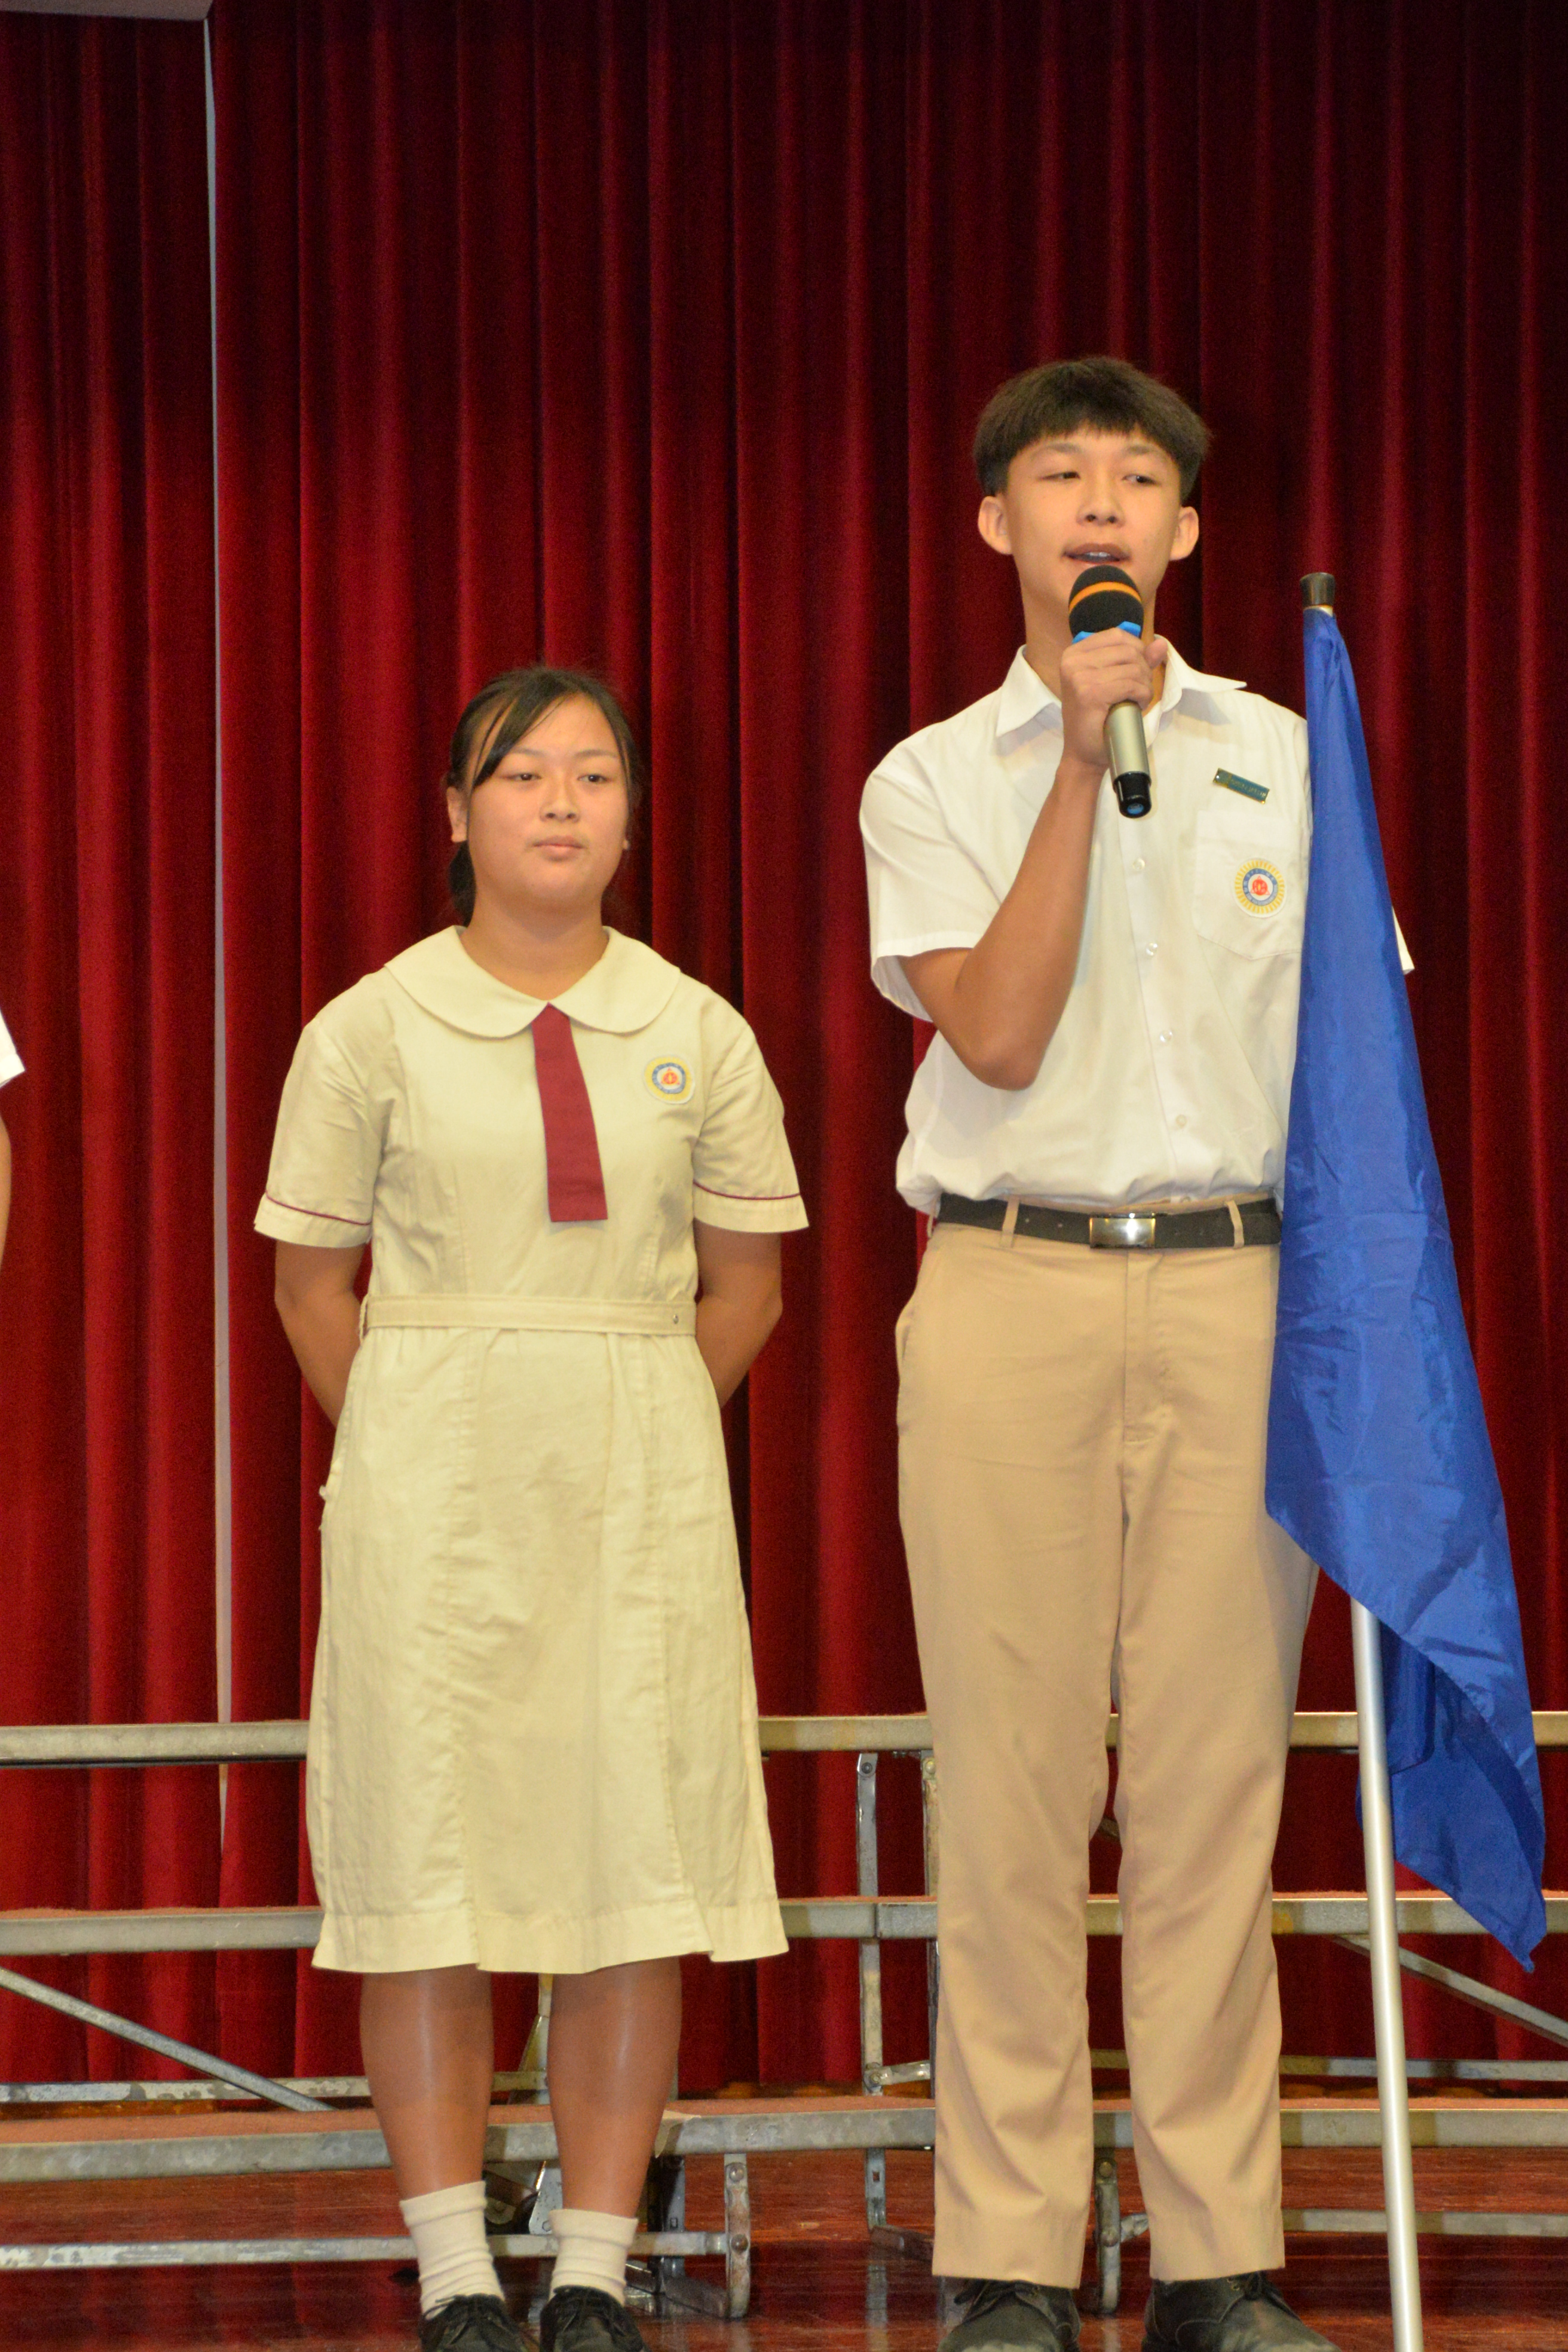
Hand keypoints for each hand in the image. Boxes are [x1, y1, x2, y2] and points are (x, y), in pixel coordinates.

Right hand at [1058, 628, 1167, 773]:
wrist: (1083, 753)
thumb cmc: (1097, 719)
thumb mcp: (1115, 682)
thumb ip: (1137, 661)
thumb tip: (1160, 643)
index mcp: (1074, 653)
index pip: (1117, 635)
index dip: (1137, 651)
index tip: (1136, 672)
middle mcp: (1073, 661)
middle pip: (1128, 650)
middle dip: (1143, 670)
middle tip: (1139, 690)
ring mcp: (1079, 677)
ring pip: (1133, 667)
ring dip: (1144, 685)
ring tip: (1137, 699)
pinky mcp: (1090, 693)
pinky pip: (1131, 684)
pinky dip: (1142, 695)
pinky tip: (1136, 705)